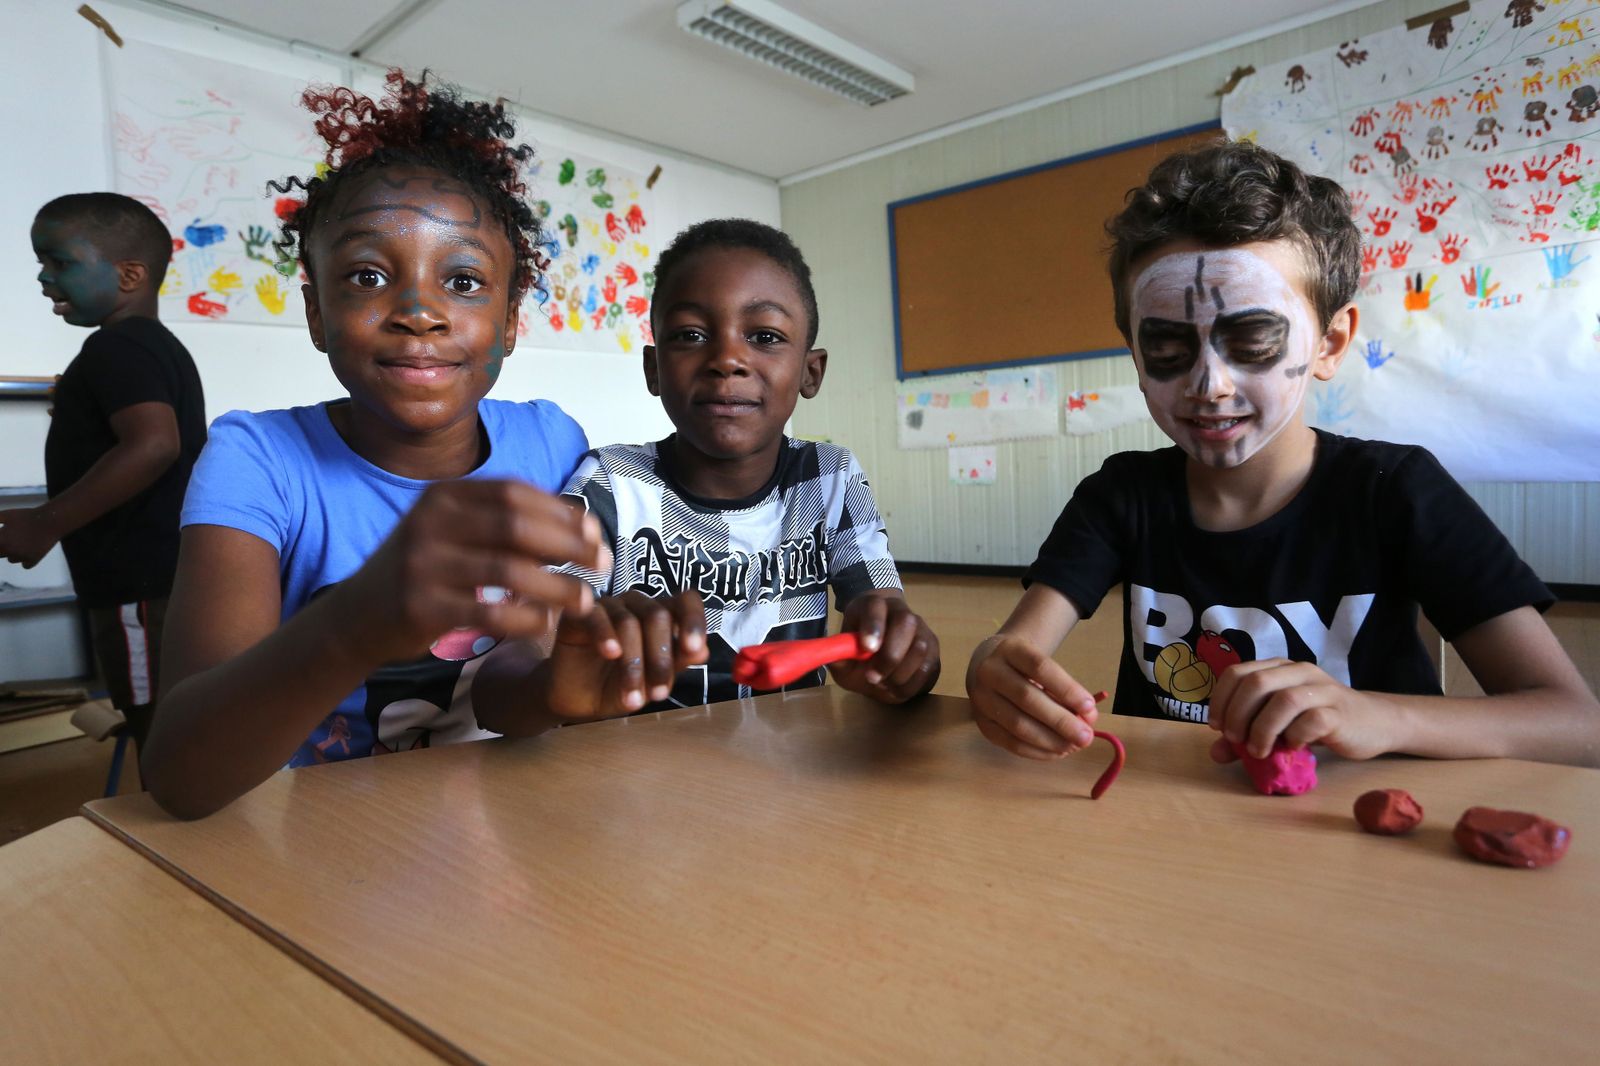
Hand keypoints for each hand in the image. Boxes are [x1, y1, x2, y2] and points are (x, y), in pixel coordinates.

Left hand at [0, 507, 60, 567]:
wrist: (49, 520)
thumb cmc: (26, 516)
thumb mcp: (6, 515)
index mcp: (0, 540)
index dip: (0, 542)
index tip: (3, 536)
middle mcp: (9, 551)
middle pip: (0, 554)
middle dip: (3, 546)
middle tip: (12, 537)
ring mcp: (21, 557)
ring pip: (11, 560)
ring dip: (13, 553)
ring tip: (22, 542)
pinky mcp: (33, 560)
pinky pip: (25, 565)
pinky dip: (26, 559)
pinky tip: (29, 550)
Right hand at [330, 480, 604, 665]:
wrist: (359, 614)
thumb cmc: (425, 570)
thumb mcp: (454, 531)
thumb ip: (505, 523)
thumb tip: (581, 523)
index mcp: (443, 495)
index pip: (515, 493)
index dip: (561, 511)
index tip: (595, 532)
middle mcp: (430, 521)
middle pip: (517, 526)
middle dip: (569, 545)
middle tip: (602, 564)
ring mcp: (422, 563)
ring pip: (509, 572)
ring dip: (558, 588)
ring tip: (585, 602)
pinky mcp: (422, 607)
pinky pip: (490, 613)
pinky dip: (526, 620)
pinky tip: (546, 625)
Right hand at [544, 590, 707, 718]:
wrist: (578, 702)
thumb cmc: (618, 686)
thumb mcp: (652, 682)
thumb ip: (677, 663)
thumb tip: (703, 651)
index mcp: (662, 616)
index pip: (686, 601)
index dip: (694, 621)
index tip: (694, 649)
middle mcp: (638, 605)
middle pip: (658, 615)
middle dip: (660, 658)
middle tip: (659, 694)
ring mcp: (609, 606)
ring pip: (629, 621)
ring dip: (633, 664)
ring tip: (632, 699)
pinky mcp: (579, 613)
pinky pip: (596, 616)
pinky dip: (605, 634)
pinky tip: (610, 654)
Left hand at [830, 592, 939, 702]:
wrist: (883, 645)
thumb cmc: (859, 648)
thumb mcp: (843, 652)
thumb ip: (839, 656)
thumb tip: (834, 659)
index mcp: (873, 605)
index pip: (875, 607)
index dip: (873, 625)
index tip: (868, 647)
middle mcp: (901, 612)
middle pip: (905, 624)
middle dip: (889, 656)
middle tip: (872, 677)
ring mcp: (921, 628)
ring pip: (920, 648)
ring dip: (899, 674)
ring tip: (883, 684)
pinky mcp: (934, 648)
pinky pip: (928, 668)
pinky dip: (911, 684)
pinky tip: (896, 687)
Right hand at [966, 634, 1098, 758]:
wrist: (989, 665)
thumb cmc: (1024, 667)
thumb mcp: (1042, 665)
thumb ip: (1064, 689)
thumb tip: (1086, 720)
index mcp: (1010, 650)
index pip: (1040, 667)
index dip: (1066, 689)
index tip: (1090, 706)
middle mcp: (990, 672)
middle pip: (1027, 698)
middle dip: (1061, 721)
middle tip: (1086, 737)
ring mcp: (981, 699)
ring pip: (1017, 724)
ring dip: (1050, 740)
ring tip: (1073, 746)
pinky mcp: (981, 723)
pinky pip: (1010, 743)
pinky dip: (1037, 751)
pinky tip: (1057, 752)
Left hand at [1206, 659, 1394, 762]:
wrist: (1374, 723)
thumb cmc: (1318, 722)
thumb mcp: (1278, 726)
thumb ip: (1246, 736)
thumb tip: (1216, 753)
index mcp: (1278, 668)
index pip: (1237, 672)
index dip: (1221, 699)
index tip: (1217, 727)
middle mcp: (1299, 671)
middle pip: (1256, 683)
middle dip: (1238, 714)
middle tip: (1236, 740)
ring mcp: (1322, 689)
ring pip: (1284, 700)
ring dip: (1263, 729)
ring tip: (1259, 751)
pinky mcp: (1340, 712)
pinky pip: (1312, 721)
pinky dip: (1294, 737)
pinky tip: (1292, 748)